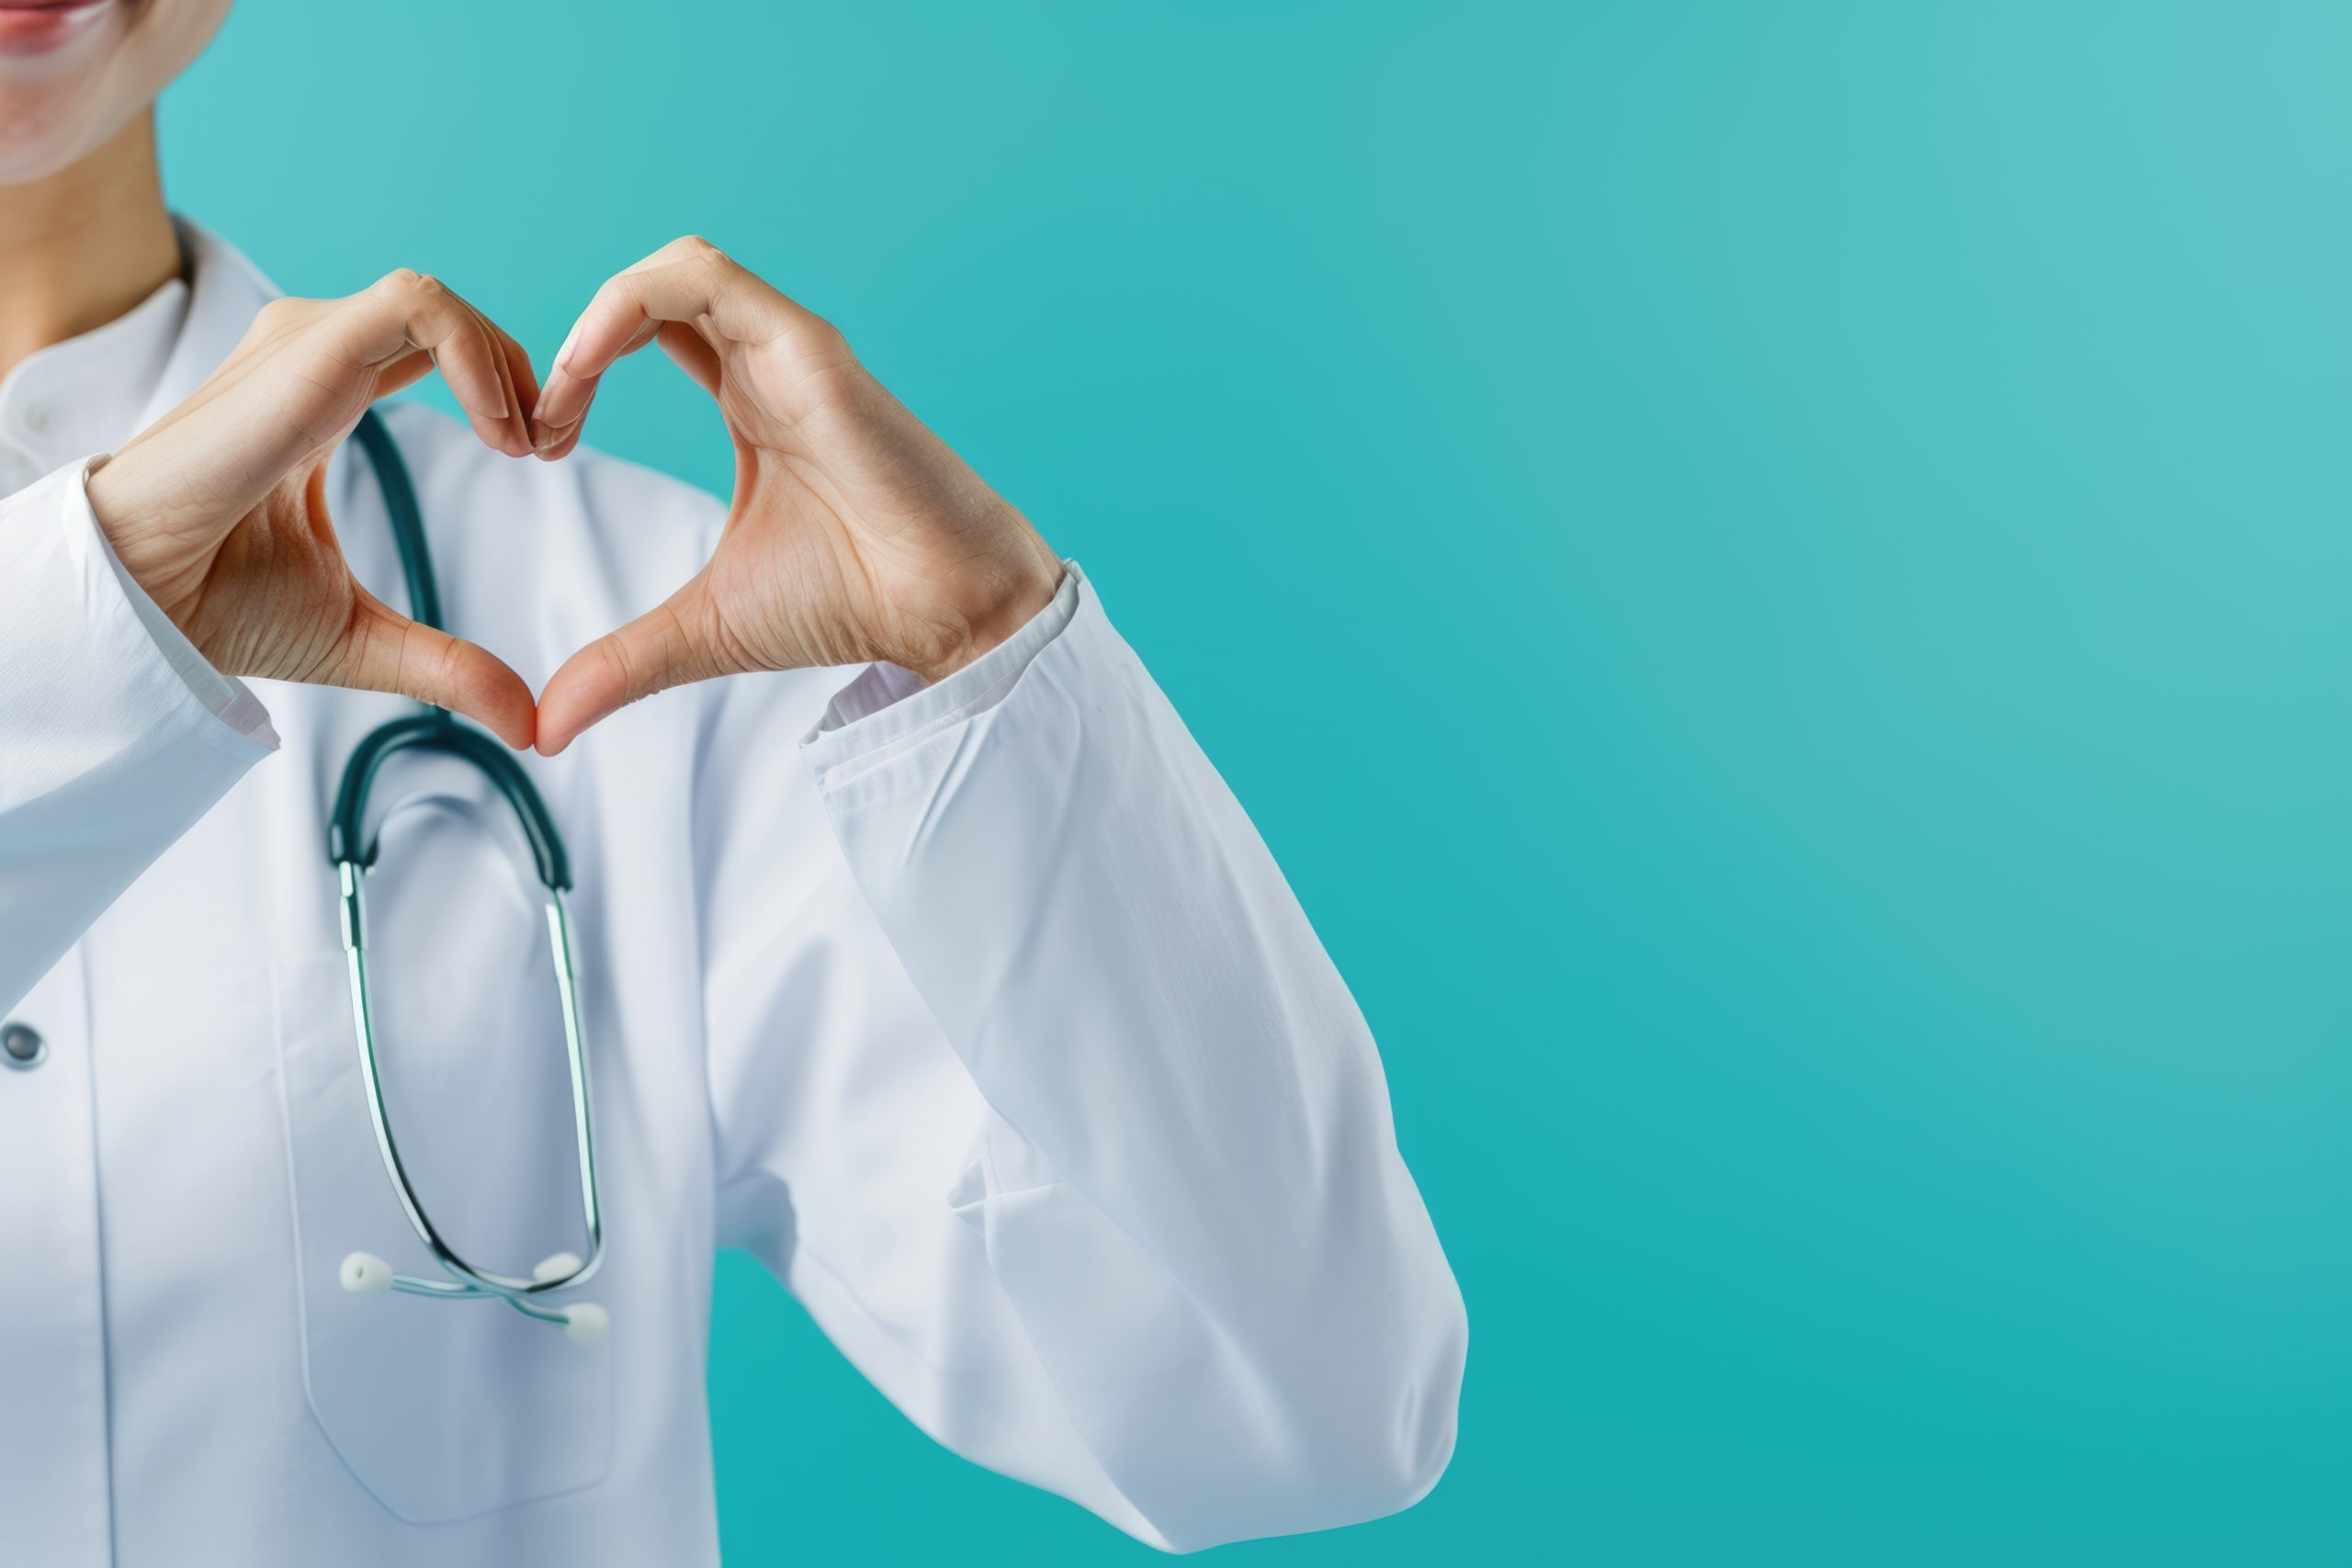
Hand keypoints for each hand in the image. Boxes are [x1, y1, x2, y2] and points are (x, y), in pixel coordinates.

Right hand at [85, 269, 540, 747]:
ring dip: (505, 361)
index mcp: (324, 397)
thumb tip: (528, 725)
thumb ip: (449, 666)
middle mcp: (309, 357)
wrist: (141, 611)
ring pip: (430, 298)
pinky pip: (412, 310)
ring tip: (526, 445)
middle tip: (551, 448)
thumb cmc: (219, 608)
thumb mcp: (364, 638)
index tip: (544, 456)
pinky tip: (499, 433)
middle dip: (521, 370)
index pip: (430, 346)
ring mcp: (299, 347)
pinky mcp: (301, 356)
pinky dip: (478, 357)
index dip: (505, 386)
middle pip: (442, 315)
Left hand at [527, 236, 1063, 755]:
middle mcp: (770, 364)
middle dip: (574, 346)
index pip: (650, 336)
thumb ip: (623, 663)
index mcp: (752, 404)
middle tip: (540, 429)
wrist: (945, 612)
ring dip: (594, 318)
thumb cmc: (853, 605)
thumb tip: (547, 728)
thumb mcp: (706, 629)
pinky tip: (584, 370)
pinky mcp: (807, 346)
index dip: (577, 375)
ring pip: (676, 264)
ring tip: (559, 396)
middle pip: (654, 294)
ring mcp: (790, 348)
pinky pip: (701, 278)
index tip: (545, 450)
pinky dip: (626, 304)